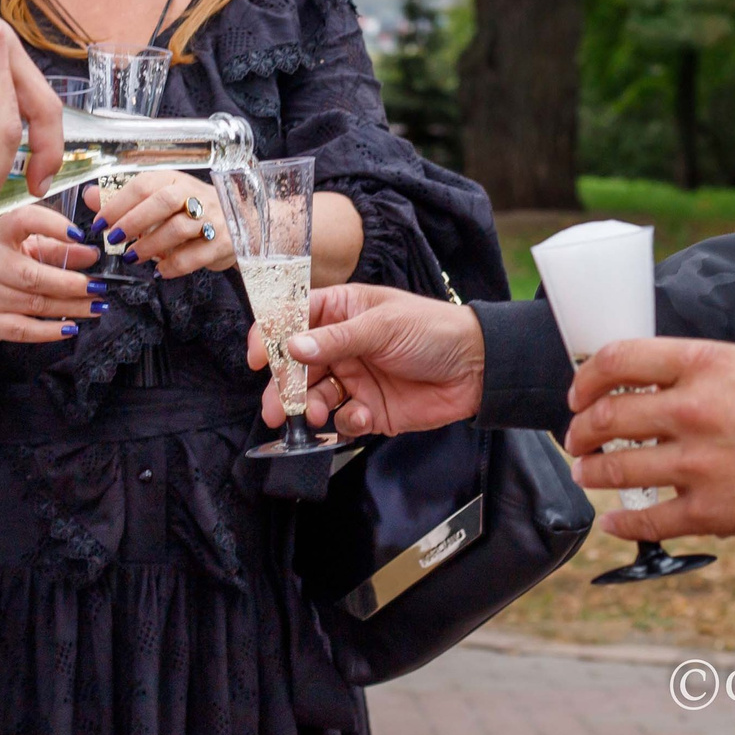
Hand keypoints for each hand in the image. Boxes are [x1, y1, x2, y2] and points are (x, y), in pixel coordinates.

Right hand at [0, 204, 105, 344]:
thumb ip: (57, 248)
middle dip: (72, 283)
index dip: (53, 225)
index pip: (23, 221)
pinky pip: (25, 330)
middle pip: (35, 275)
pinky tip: (72, 328)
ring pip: (36, 304)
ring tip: (96, 306)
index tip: (79, 234)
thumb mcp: (21, 247)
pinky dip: (52, 331)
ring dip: (72, 307)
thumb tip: (92, 254)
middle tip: (100, 286)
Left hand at [90, 171, 233, 278]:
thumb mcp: (158, 200)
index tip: (100, 223)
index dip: (118, 204)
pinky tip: (159, 271)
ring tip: (132, 257)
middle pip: (163, 201)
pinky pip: (195, 255)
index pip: (144, 184)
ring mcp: (212, 218)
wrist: (242, 223)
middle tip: (113, 239)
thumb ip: (123, 200)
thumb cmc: (192, 211)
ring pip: (178, 228)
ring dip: (150, 245)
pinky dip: (173, 265)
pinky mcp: (222, 242)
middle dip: (133, 221)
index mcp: (175, 180)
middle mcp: (195, 195)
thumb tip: (90, 195)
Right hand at [260, 284, 484, 436]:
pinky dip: (345, 422)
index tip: (258, 357)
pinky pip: (343, 420)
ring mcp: (354, 378)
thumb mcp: (383, 326)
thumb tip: (292, 347)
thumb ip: (336, 339)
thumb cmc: (433, 330)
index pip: (294, 319)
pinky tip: (361, 417)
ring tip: (315, 415)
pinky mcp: (369, 410)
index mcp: (342, 311)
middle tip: (275, 407)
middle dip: (284, 386)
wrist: (476, 369)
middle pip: (297, 365)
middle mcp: (341, 345)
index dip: (272, 336)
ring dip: (309, 408)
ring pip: (314, 396)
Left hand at [565, 339, 734, 541]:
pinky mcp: (709, 512)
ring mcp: (697, 464)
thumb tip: (638, 382)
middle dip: (580, 431)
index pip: (618, 359)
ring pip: (617, 470)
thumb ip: (689, 369)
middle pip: (607, 416)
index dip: (586, 377)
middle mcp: (692, 411)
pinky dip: (620, 524)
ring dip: (591, 472)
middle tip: (577, 437)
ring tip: (587, 472)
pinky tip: (611, 522)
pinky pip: (647, 521)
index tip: (578, 393)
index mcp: (701, 366)